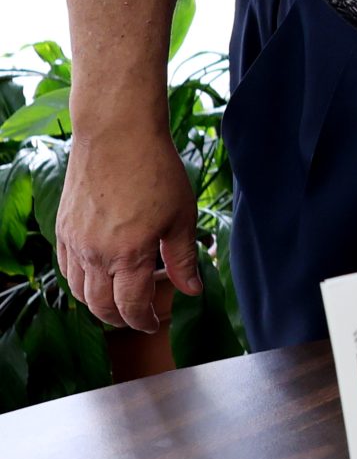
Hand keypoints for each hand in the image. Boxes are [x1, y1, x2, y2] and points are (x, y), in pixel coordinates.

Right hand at [57, 120, 201, 331]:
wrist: (116, 135)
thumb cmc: (156, 171)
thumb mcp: (182, 216)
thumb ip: (184, 258)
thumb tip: (192, 289)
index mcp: (128, 255)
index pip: (131, 305)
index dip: (144, 320)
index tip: (154, 324)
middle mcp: (94, 255)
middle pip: (100, 306)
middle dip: (120, 319)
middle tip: (138, 318)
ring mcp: (73, 242)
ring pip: (78, 291)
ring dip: (97, 303)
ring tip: (119, 300)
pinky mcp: (62, 228)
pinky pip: (66, 268)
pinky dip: (80, 281)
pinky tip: (97, 275)